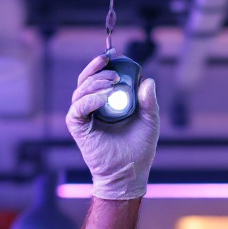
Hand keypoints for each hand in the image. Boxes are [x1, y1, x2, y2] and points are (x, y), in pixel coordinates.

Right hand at [65, 51, 159, 199]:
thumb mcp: (150, 121)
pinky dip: (89, 100)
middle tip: (111, 65)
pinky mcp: (78, 128)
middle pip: (86, 80)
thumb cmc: (139, 149)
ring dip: (94, 83)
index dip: (104, 64)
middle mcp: (93, 107)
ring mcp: (84, 117)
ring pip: (80, 91)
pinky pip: (77, 109)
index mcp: (107, 102)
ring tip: (112, 83)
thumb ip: (149, 102)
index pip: (100, 78)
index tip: (115, 55)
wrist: (130, 173)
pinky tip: (103, 98)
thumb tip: (148, 80)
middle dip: (96, 68)